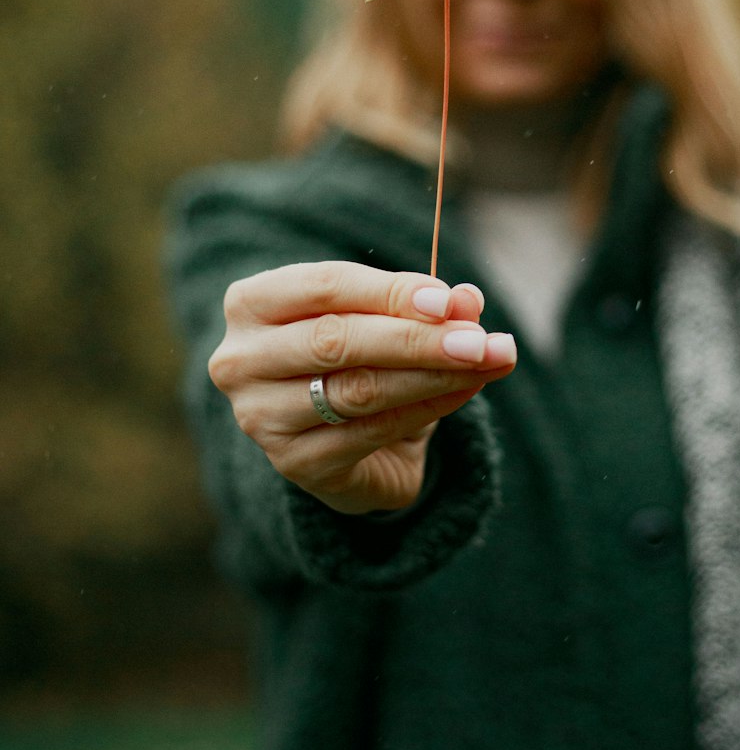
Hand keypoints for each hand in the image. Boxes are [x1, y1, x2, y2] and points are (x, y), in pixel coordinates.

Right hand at [208, 262, 516, 515]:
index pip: (324, 286)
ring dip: (433, 374)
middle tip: (480, 339)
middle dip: (417, 338)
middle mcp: (242, 360)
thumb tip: (468, 301)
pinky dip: (429, 407)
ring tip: (487, 360)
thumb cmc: (359, 356)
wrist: (343, 439)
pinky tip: (467, 390)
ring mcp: (262, 417)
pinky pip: (373, 431)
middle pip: (337, 339)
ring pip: (358, 389)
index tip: (449, 301)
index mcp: (253, 304)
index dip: (390, 292)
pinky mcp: (295, 463)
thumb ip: (427, 305)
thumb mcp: (389, 319)